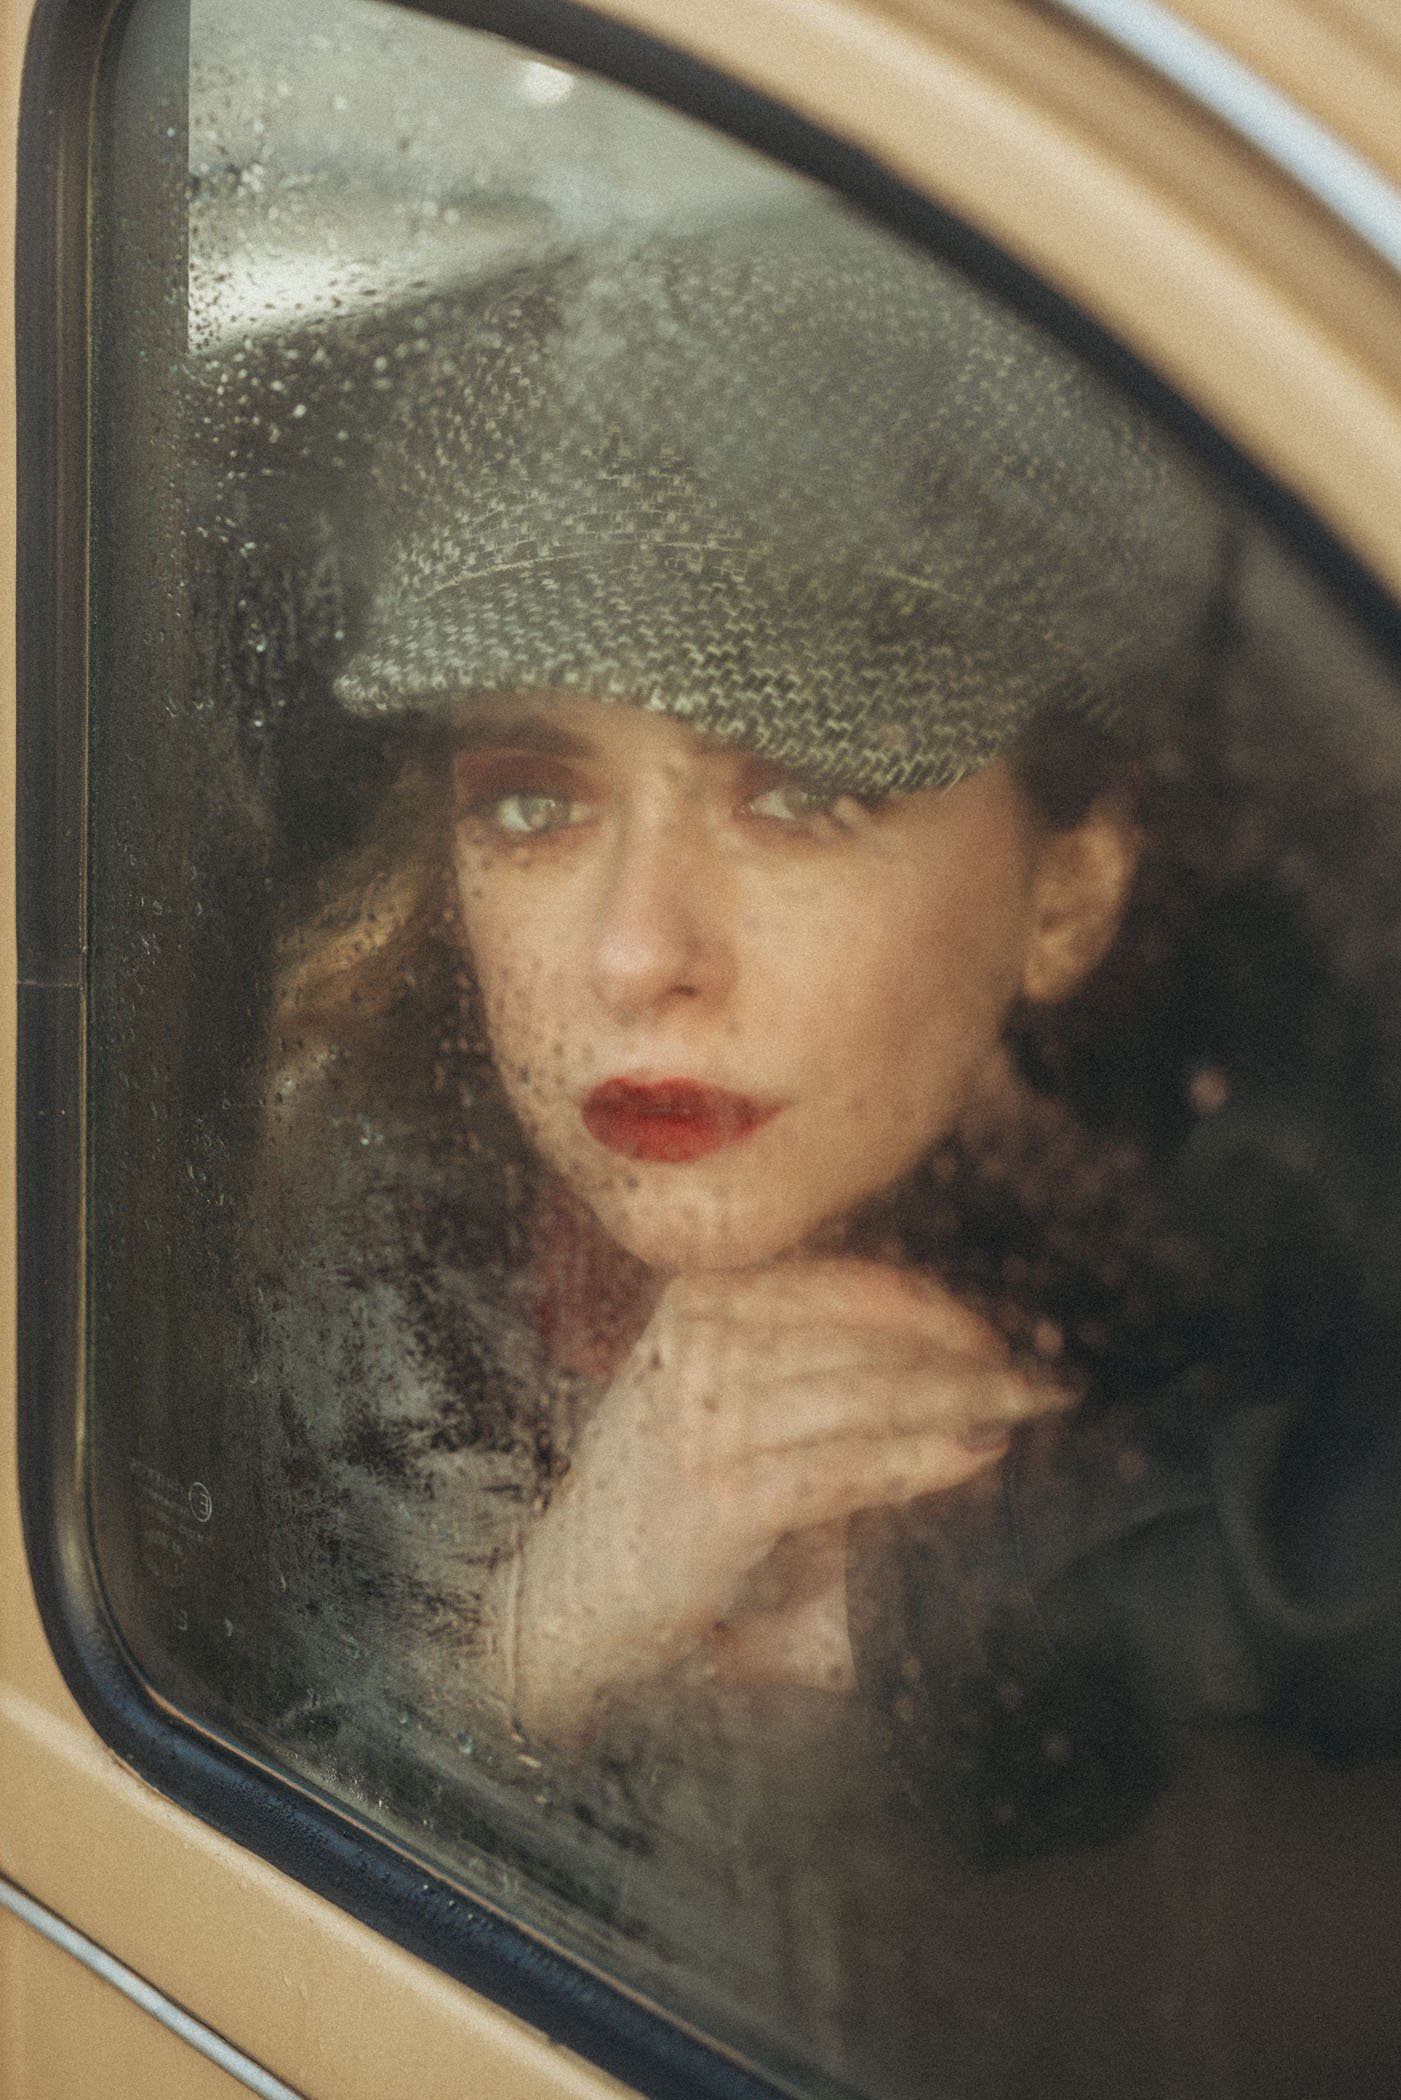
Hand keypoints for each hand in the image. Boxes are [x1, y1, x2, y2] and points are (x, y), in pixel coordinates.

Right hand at [498, 1257, 1070, 1739]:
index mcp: (697, 1300)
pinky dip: (927, 1457)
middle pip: (869, 1333)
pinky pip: (853, 1465)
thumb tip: (933, 1338)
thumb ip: (796, 1354)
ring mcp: (707, 1416)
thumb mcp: (707, 1391)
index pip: (843, 1282)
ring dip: (969, 1398)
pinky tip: (981, 1455)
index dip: (933, 1305)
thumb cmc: (656, 1495)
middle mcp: (699, 1343)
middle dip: (971, 1351)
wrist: (569, 1598)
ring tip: (1035, 1408)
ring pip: (872, 1391)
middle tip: (1046, 1373)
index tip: (1001, 1331)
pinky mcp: (724, 1493)